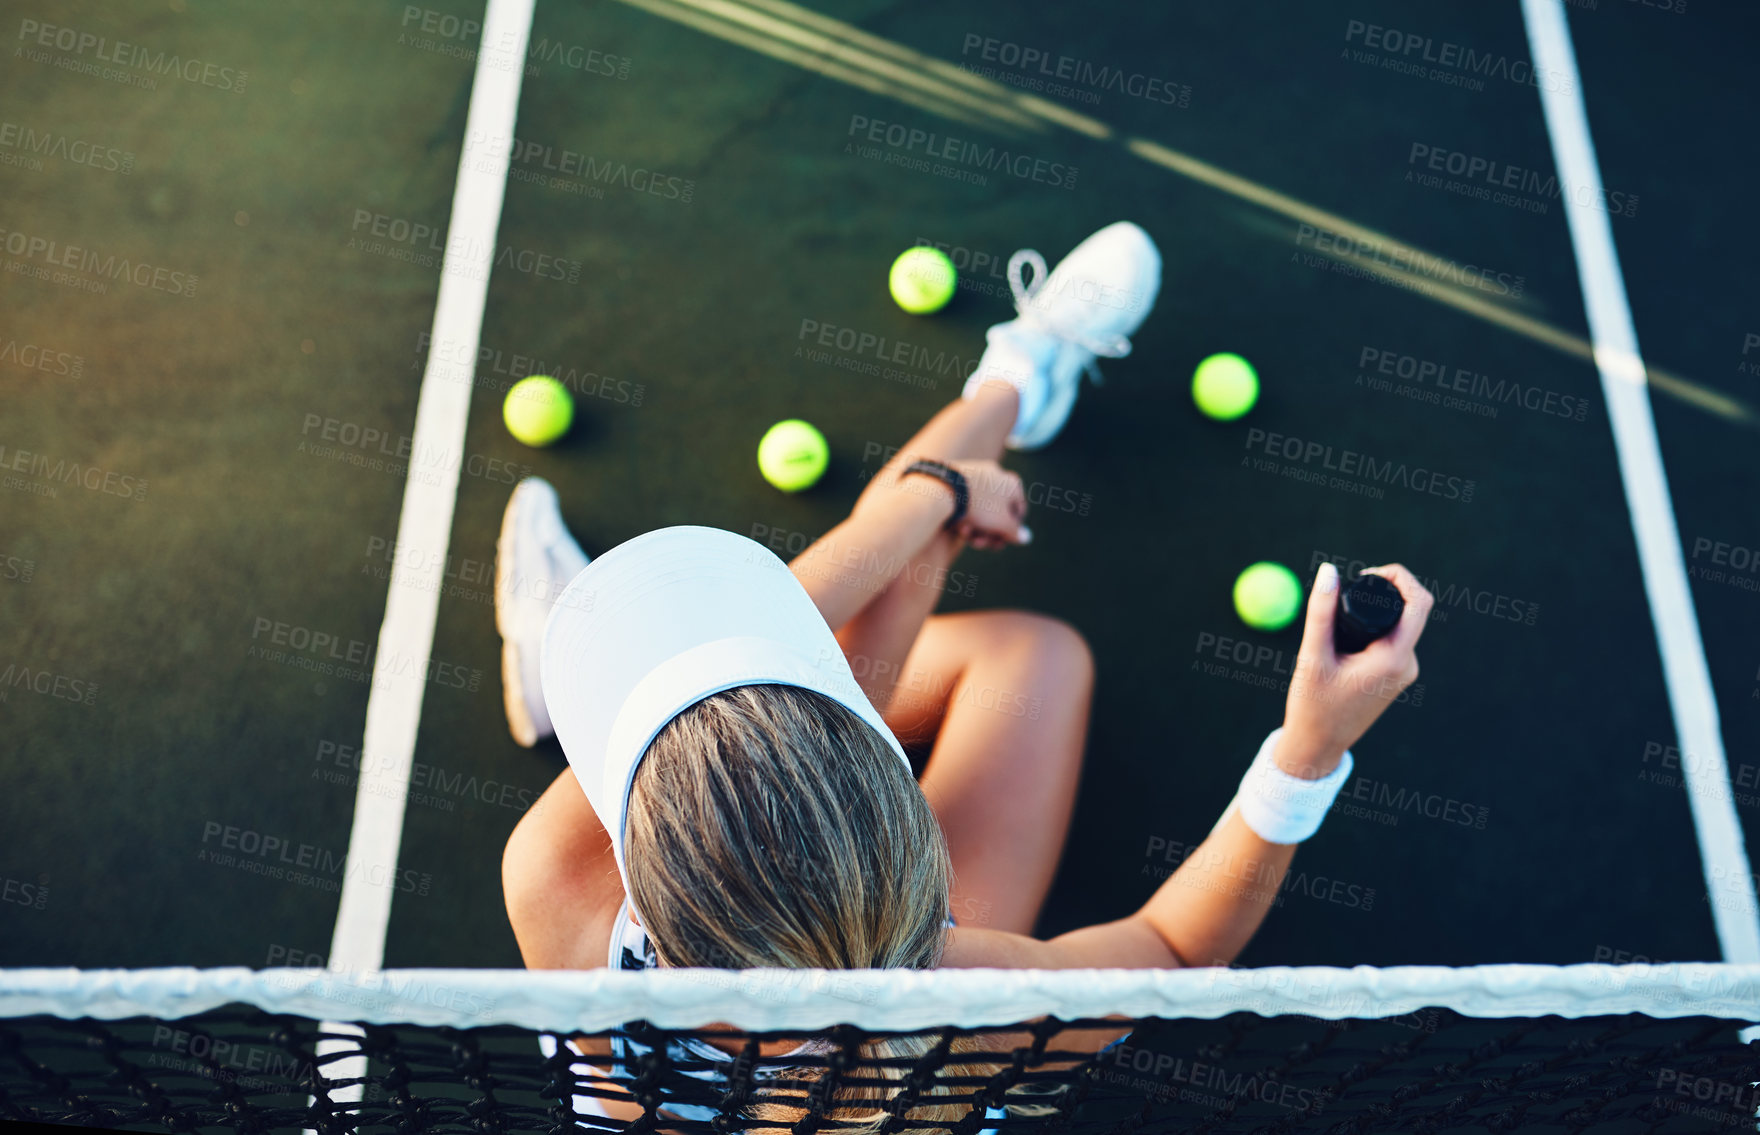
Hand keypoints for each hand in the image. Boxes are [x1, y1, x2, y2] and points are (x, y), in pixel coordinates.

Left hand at [944, 458, 1029, 549]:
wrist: (943, 489)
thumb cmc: (979, 507)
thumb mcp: (1002, 524)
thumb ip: (1015, 532)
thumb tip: (1026, 537)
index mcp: (1012, 483)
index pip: (1019, 512)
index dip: (1011, 531)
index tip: (1000, 543)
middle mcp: (996, 475)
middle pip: (997, 512)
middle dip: (989, 532)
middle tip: (981, 544)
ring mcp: (976, 474)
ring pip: (980, 509)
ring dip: (975, 527)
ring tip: (966, 535)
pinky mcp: (956, 477)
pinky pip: (965, 501)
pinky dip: (963, 515)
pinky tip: (956, 526)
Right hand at [1275, 562, 1433, 777]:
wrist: (1318, 746)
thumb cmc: (1312, 705)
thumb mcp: (1312, 655)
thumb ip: (1320, 610)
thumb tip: (1329, 569)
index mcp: (1394, 659)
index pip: (1419, 602)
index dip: (1399, 577)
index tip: (1366, 574)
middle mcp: (1407, 664)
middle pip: (1411, 610)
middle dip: (1383, 592)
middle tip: (1348, 592)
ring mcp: (1405, 672)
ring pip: (1401, 625)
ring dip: (1377, 613)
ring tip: (1341, 623)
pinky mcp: (1396, 677)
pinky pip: (1393, 641)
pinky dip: (1375, 630)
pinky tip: (1347, 642)